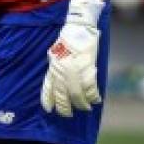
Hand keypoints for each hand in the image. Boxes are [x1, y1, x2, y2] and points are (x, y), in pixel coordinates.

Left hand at [41, 0, 104, 116]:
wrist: (78, 28)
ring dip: (82, 104)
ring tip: (85, 108)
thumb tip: (56, 80)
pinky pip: (90, 88)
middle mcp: (62, 72)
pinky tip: (95, 100)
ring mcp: (75, 71)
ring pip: (77, 95)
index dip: (48, 100)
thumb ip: (55, 68)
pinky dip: (93, 96)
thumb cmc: (66, 40)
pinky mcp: (88, 68)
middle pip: (62, 96)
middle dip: (65, 107)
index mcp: (53, 68)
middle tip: (68, 115)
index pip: (48, 89)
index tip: (49, 109)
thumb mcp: (54, 55)